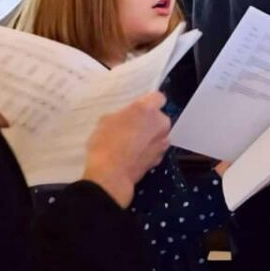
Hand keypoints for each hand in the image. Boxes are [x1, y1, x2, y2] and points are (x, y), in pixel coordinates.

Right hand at [81, 92, 170, 209]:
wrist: (112, 174)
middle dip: (148, 121)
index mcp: (147, 109)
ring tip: (132, 144)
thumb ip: (123, 115)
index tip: (139, 109)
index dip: (149, 102)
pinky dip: (149, 149)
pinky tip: (135, 155)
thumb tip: (128, 119)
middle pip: (159, 117)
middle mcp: (161, 123)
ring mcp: (163, 141)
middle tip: (132, 128)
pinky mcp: (161, 157)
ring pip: (159, 133)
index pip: (158, 97)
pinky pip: (156, 148)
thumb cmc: (105, 142)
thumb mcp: (106, 120)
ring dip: (150, 136)